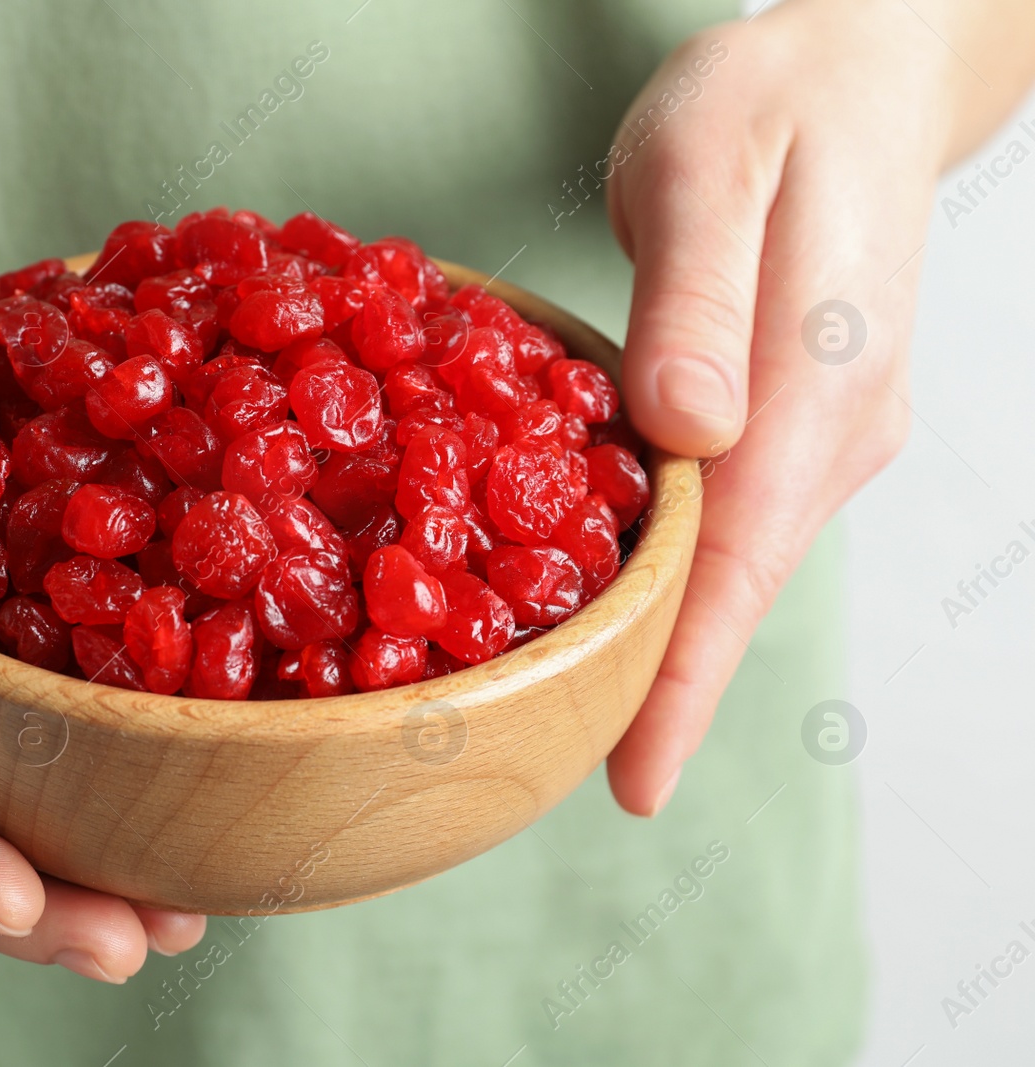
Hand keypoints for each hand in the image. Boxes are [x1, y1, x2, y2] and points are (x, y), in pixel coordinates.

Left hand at [601, 3, 961, 813]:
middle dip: (656, 680)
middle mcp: (837, 428)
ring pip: (731, 553)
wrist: (862, 64)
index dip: (682, 677)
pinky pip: (726, 506)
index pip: (744, 564)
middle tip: (558, 758)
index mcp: (821, 384)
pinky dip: (668, 554)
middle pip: (735, 584)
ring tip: (567, 696)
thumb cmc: (777, 97)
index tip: (634, 779)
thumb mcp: (711, 168)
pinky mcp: (795, 409)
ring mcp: (825, 425)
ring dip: (656, 626)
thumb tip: (693, 433)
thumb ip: (699, 301)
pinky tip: (608, 579)